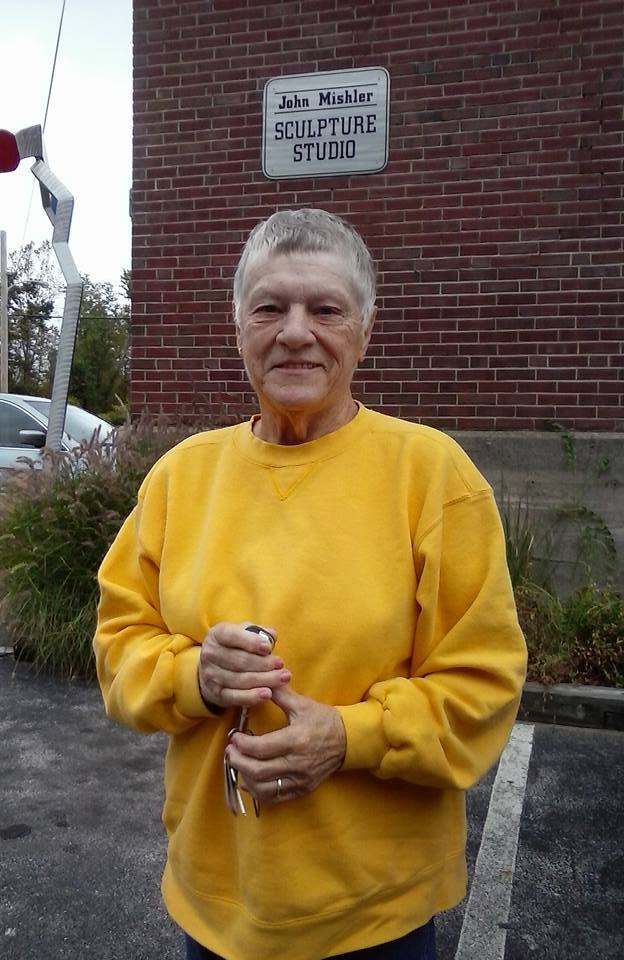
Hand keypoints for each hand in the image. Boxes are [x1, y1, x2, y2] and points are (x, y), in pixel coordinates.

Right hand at [198, 621, 290, 709]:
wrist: (213, 668)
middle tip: (281, 665)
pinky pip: (235, 697)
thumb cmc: (234, 647)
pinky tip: (267, 694)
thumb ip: (258, 632)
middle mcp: (210, 654)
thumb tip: (271, 635)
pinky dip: (252, 696)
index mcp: (216, 635)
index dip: (250, 642)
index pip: (232, 636)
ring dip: (263, 680)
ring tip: (281, 679)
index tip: (268, 648)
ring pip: (240, 680)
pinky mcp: (216, 693)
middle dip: (263, 664)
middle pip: (239, 661)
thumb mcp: (243, 634)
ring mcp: (211, 675)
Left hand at [226, 685, 346, 803]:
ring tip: (238, 764)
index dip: (242, 745)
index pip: (261, 748)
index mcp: (296, 740)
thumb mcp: (302, 704)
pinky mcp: (302, 789)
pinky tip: (250, 780)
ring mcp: (300, 779)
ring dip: (245, 778)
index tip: (234, 737)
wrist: (348, 740)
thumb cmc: (324, 720)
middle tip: (230, 752)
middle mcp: (297, 763)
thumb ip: (279, 694)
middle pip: (258, 771)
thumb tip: (261, 680)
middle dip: (238, 762)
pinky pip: (275, 797)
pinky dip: (258, 791)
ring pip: (264, 788)